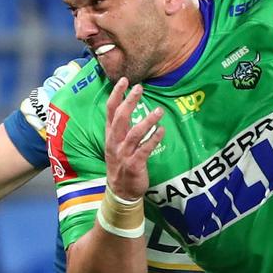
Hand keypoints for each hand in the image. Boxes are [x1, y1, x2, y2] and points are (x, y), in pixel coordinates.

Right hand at [104, 78, 164, 200]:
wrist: (120, 191)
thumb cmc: (121, 163)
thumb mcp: (116, 143)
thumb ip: (122, 126)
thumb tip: (128, 106)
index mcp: (110, 135)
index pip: (110, 110)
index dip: (116, 94)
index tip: (124, 80)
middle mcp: (115, 142)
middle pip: (120, 118)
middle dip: (129, 102)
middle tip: (139, 87)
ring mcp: (124, 154)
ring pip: (134, 134)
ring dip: (147, 121)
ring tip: (159, 111)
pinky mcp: (134, 165)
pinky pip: (144, 149)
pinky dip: (154, 139)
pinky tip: (162, 130)